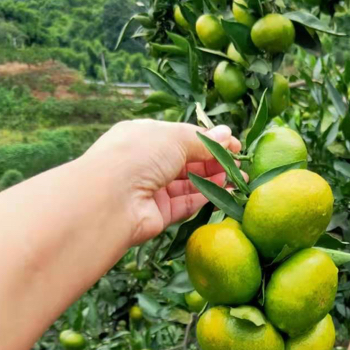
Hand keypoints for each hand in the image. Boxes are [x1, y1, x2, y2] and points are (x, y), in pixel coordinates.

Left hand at [82, 120, 240, 245]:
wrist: (110, 199)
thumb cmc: (137, 155)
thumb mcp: (174, 137)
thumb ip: (203, 140)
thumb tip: (227, 135)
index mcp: (144, 136)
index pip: (181, 137)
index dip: (209, 141)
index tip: (234, 145)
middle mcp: (146, 162)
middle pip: (187, 161)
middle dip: (214, 162)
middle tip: (239, 165)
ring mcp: (151, 189)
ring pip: (188, 184)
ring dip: (214, 181)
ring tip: (238, 180)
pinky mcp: (158, 214)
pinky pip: (185, 204)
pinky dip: (205, 198)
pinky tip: (225, 192)